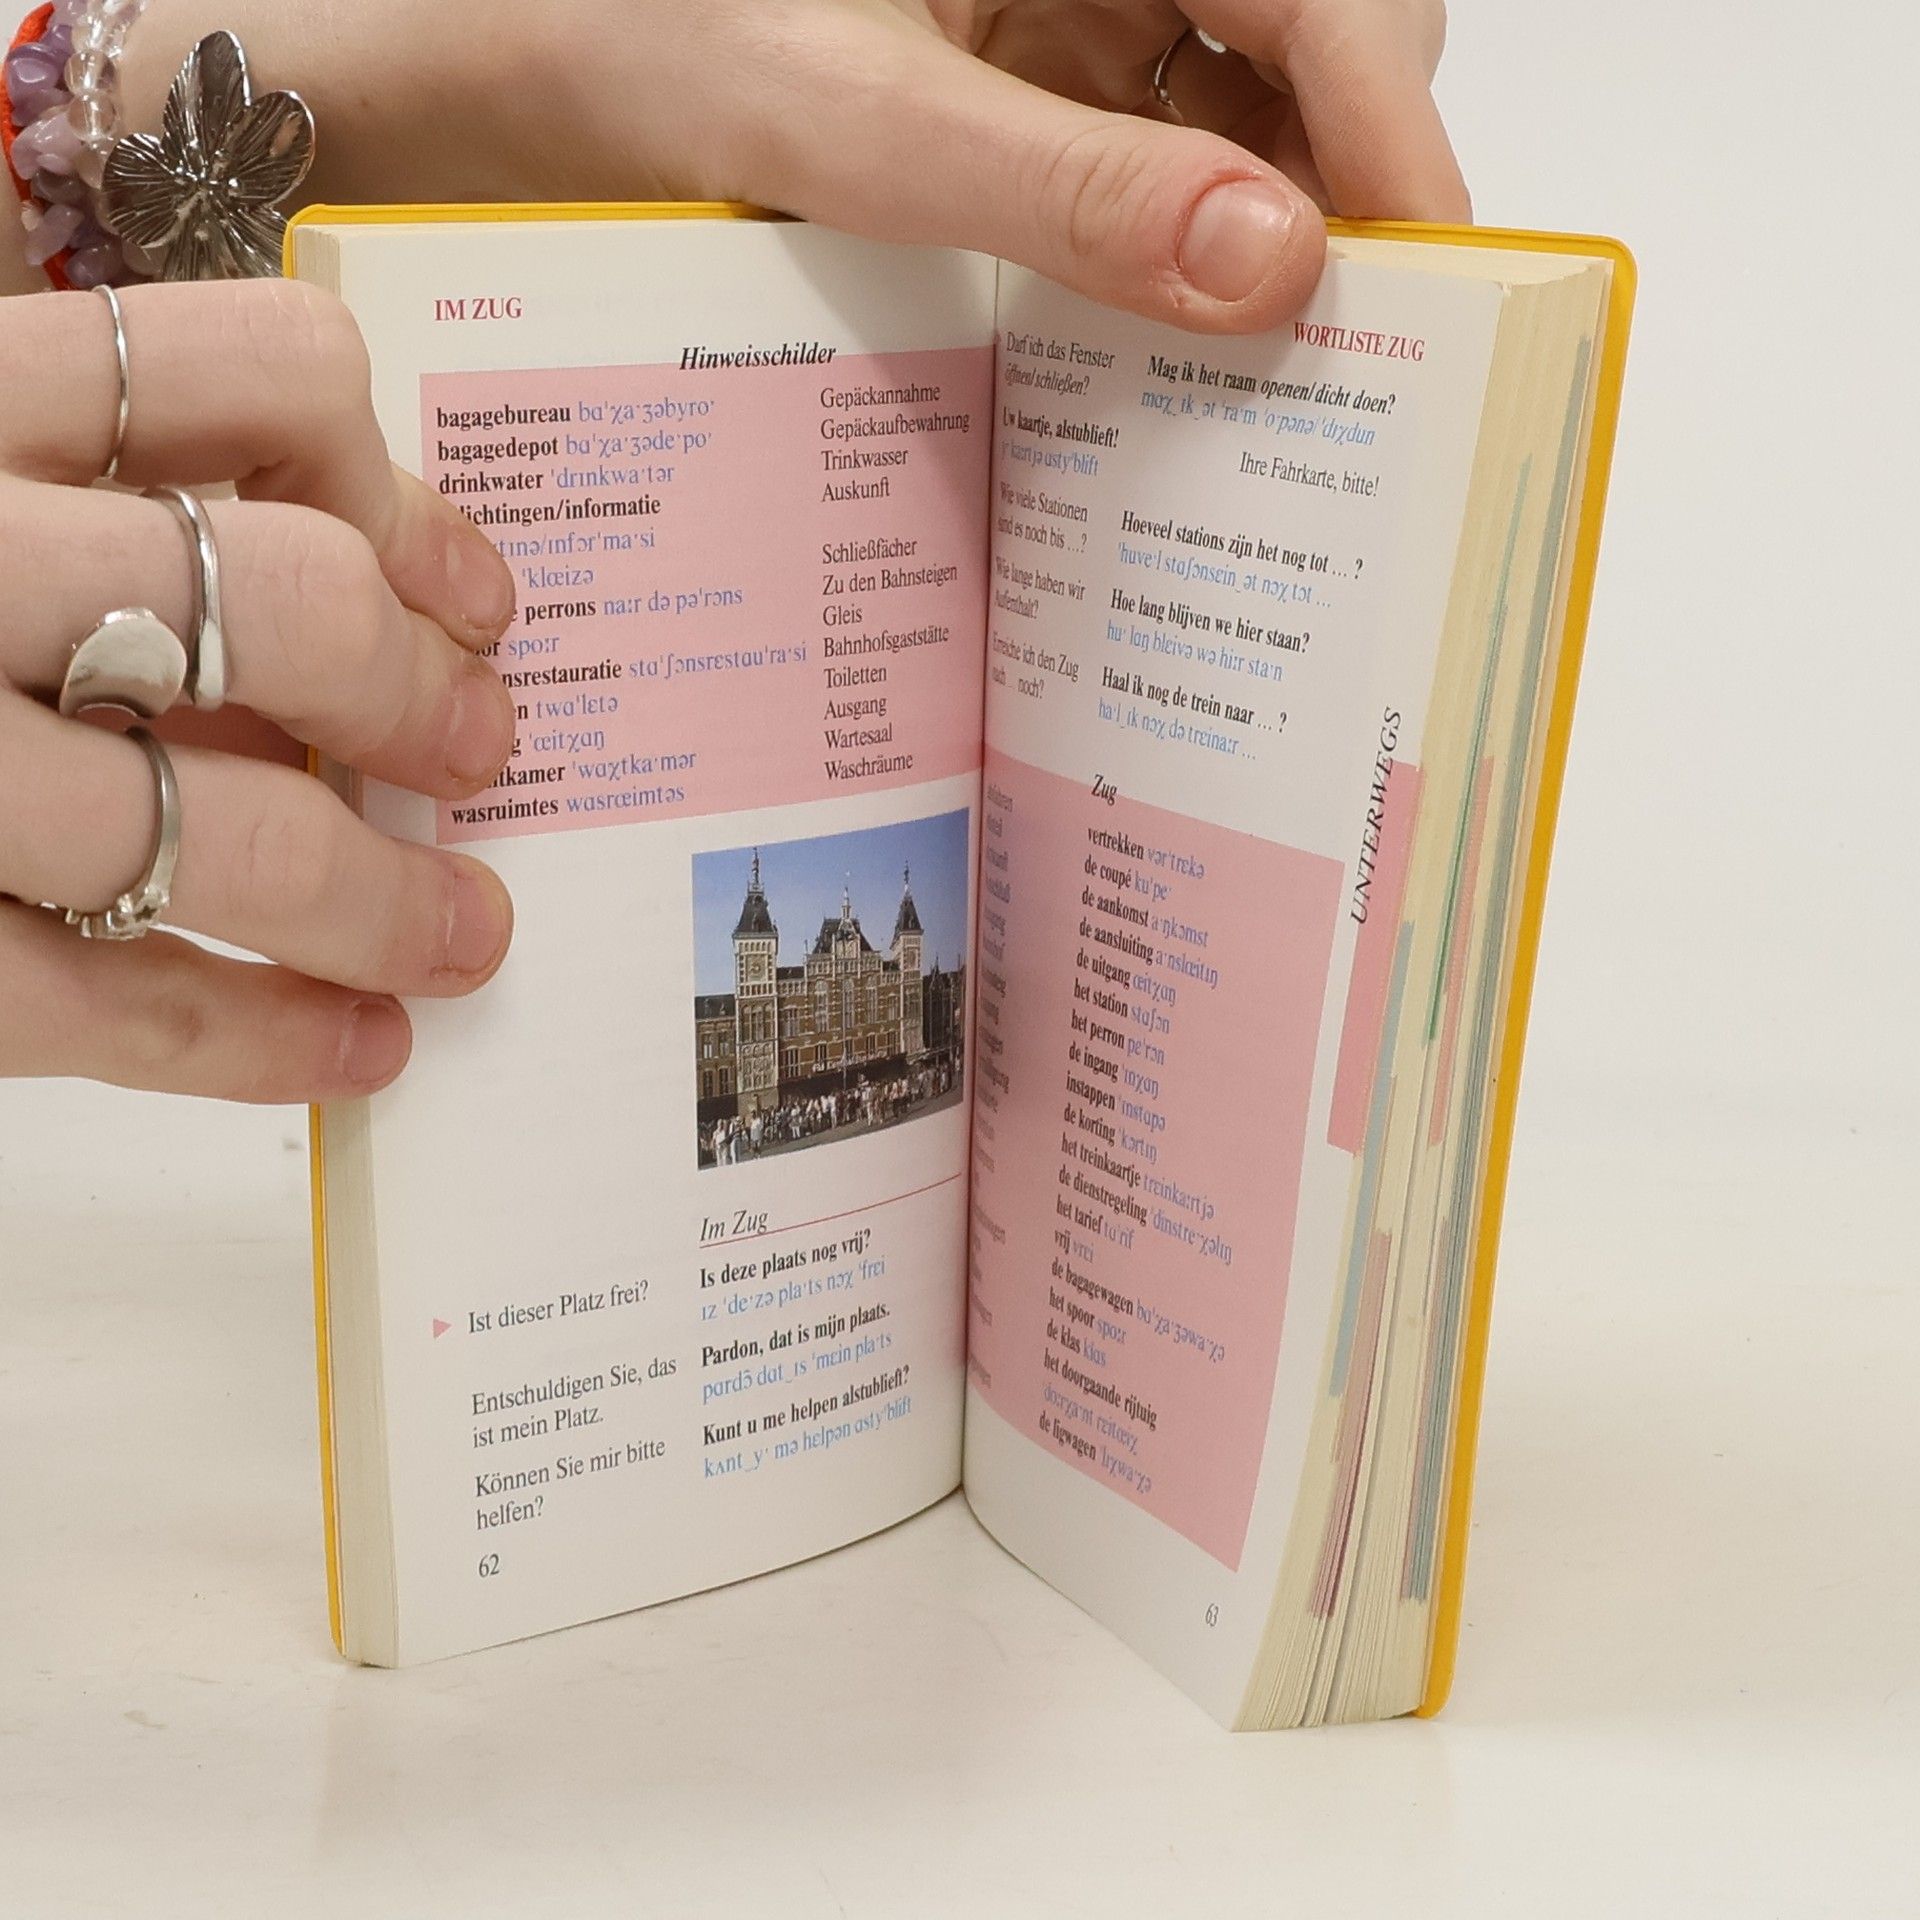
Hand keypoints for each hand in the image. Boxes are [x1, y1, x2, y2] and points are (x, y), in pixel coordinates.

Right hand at [0, 280, 519, 1100]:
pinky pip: (108, 1004)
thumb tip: (352, 573)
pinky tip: (357, 1051)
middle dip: (420, 698)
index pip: (245, 373)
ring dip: (383, 901)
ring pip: (220, 832)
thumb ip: (83, 480)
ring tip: (463, 936)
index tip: (470, 589)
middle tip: (478, 754)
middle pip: (281, 607)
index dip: (395, 484)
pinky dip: (258, 1037)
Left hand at [121, 0, 1466, 333]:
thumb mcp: (850, 114)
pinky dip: (1173, 251)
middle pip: (1307, 39)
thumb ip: (1061, 189)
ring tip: (1262, 381)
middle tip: (1340, 357)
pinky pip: (1150, 160)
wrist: (498, 68)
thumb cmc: (633, 32)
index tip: (1429, 278)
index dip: (1391, 123)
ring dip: (1262, 236)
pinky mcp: (1022, 81)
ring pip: (1240, 109)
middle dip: (1340, 187)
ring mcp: (1067, 6)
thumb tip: (1273, 271)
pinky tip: (1162, 345)